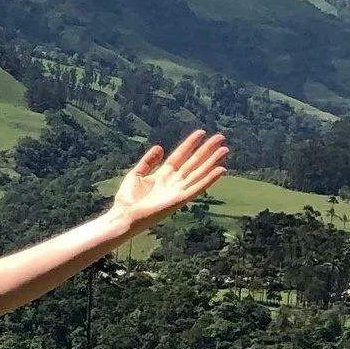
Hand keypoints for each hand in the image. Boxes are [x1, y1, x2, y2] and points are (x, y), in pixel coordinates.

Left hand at [110, 130, 228, 232]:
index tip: (201, 132)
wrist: (123, 216)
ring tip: (225, 149)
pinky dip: (209, 179)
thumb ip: (148, 161)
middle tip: (220, 137)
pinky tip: (221, 170)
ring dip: (213, 161)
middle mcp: (173, 181)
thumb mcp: (136, 174)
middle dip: (207, 150)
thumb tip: (160, 147)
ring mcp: (178, 190)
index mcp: (163, 175)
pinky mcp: (180, 200)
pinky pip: (198, 188)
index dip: (190, 144)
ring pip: (199, 172)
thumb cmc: (127, 200)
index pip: (180, 155)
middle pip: (194, 162)